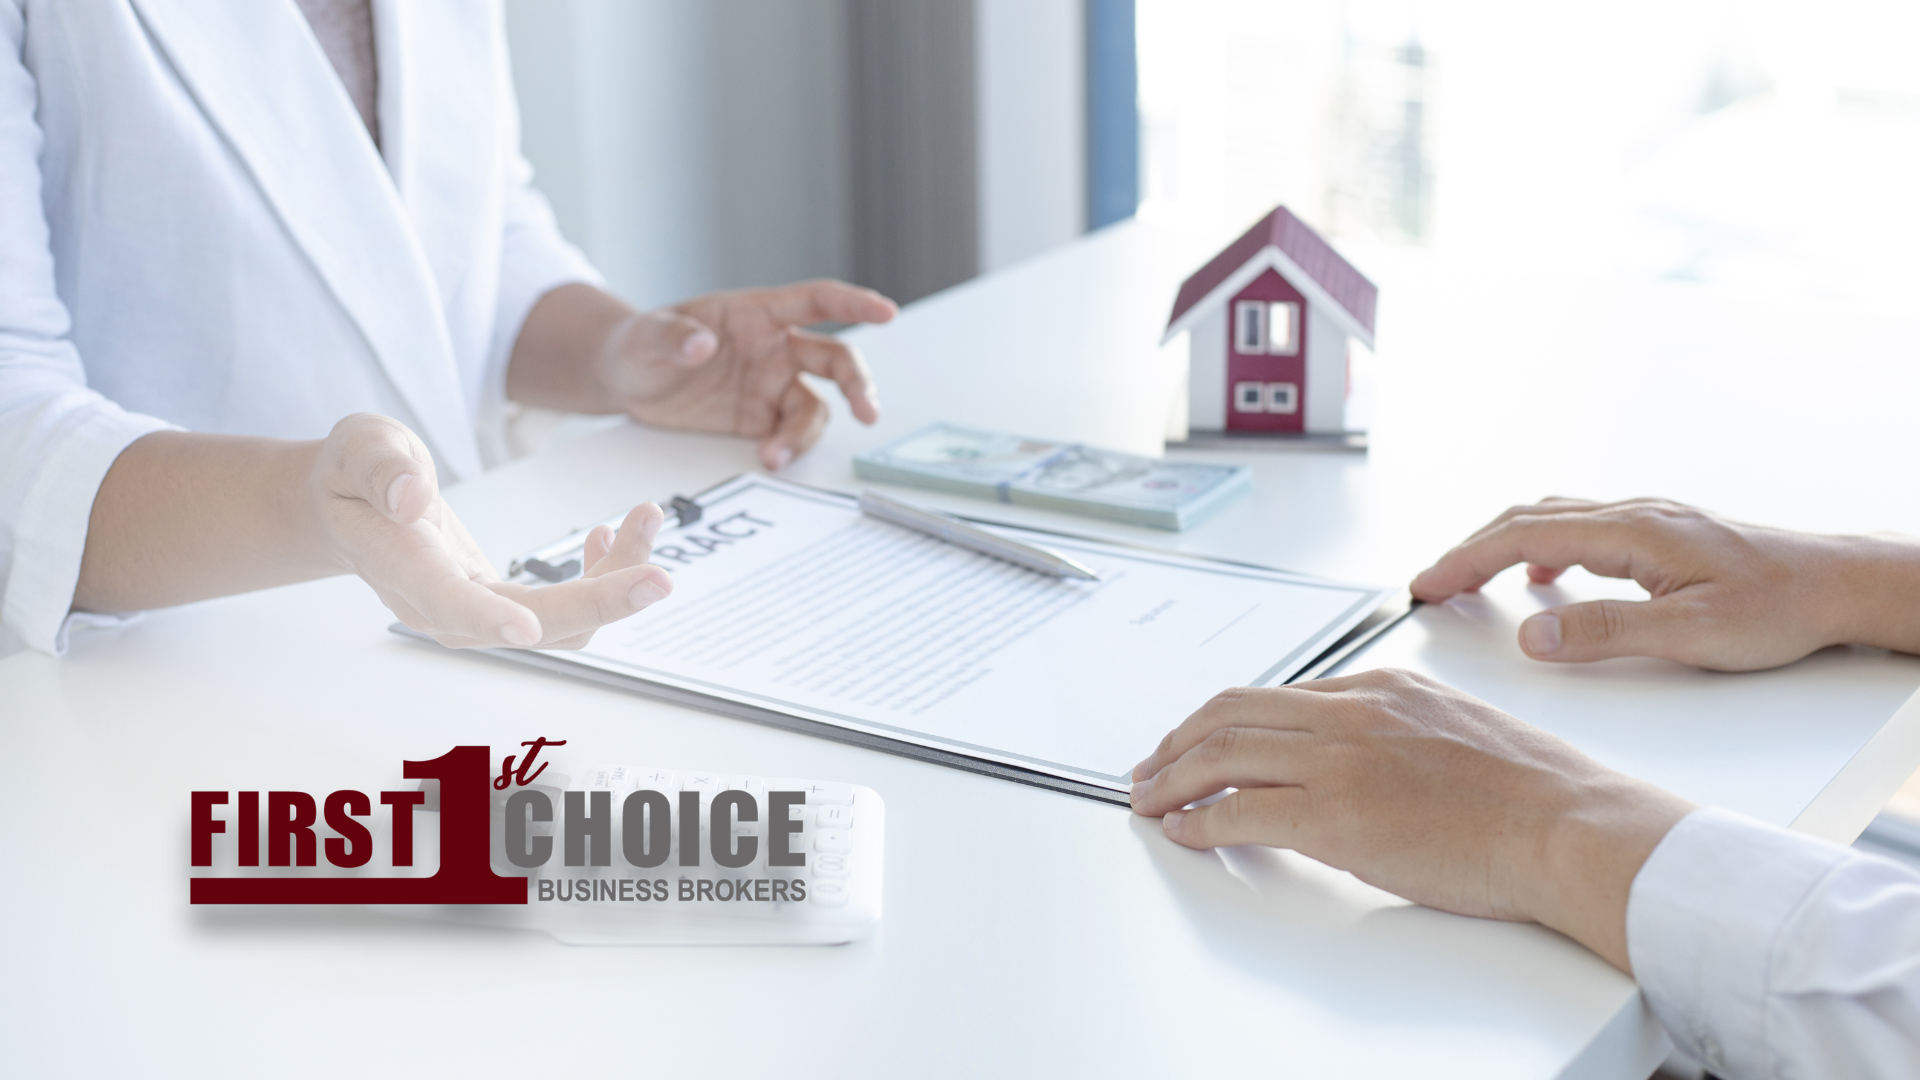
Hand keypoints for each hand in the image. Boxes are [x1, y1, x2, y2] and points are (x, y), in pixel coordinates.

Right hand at [311, 414, 673, 648]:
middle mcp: (444, 607)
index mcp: (404, 566)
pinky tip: (609, 533)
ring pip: (562, 621)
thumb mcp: (359, 446)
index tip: (529, 627)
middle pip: (532, 625)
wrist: (351, 509)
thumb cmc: (355, 476)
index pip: (447, 600)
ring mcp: (478, 614)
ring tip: (646, 516)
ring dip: (616, 578)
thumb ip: (380, 467)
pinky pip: (564, 607)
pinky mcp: (503, 605)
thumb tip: (409, 497)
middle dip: (600, 604)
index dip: (488, 617)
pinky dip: (601, 574)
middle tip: (660, 577)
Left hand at [601, 280, 895, 469]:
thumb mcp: (646, 335)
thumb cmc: (639, 343)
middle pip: (835, 359)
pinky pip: (789, 434)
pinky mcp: (760, 419)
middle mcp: (775, 348)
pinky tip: (768, 459)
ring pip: (815, 407)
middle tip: (868, 412)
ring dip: (805, 433)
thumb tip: (702, 344)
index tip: (886, 312)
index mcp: (757, 314)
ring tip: (775, 455)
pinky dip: (787, 449)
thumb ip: (673, 336)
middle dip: (857, 383)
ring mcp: (770, 385)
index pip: (816, 301)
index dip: (854, 302)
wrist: (625, 379)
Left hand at [1128, 668, 1693, 971]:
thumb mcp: (1458, 729)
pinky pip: (1240, 811)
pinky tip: (1184, 831)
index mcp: (1384, 686)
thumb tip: (1359, 762)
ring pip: (1224, 753)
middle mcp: (1355, 711)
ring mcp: (1342, 760)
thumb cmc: (1537, 794)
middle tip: (1151, 766)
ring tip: (1148, 798)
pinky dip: (1199, 820)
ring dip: (1173, 776)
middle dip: (1180, 739)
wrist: (1571, 826)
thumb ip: (1399, 732)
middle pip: (1234, 711)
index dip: (1228, 720)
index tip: (1204, 742)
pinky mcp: (1336, 815)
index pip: (1281, 695)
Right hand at [1410, 497, 1919, 670]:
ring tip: (1470, 577)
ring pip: (1552, 518)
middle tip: (1430, 583)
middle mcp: (1634, 514)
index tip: (1426, 584)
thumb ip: (1606, 633)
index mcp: (1631, 531)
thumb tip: (1534, 636)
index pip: (1521, 535)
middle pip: (1526, 518)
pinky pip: (1581, 528)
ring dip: (1501, 544)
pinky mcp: (1660, 534)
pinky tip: (1545, 576)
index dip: (1464, 560)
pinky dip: (1541, 547)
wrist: (1839, 584)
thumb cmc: (1779, 607)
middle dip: (1468, 550)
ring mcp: (1647, 520)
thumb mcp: (1690, 634)